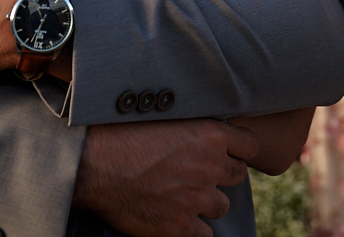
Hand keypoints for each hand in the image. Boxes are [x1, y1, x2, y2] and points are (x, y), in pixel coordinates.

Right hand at [73, 119, 258, 236]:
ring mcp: (197, 199)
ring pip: (221, 206)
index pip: (250, 145)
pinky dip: (192, 229)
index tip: (227, 153)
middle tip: (197, 174)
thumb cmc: (121, 134)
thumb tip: (204, 134)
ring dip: (206, 202)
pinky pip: (204, 234)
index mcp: (210, 135)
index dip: (238, 151)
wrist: (94, 164)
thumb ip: (192, 129)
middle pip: (237, 176)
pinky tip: (175, 217)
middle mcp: (210, 166)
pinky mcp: (181, 226)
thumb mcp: (165, 117)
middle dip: (221, 176)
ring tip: (182, 196)